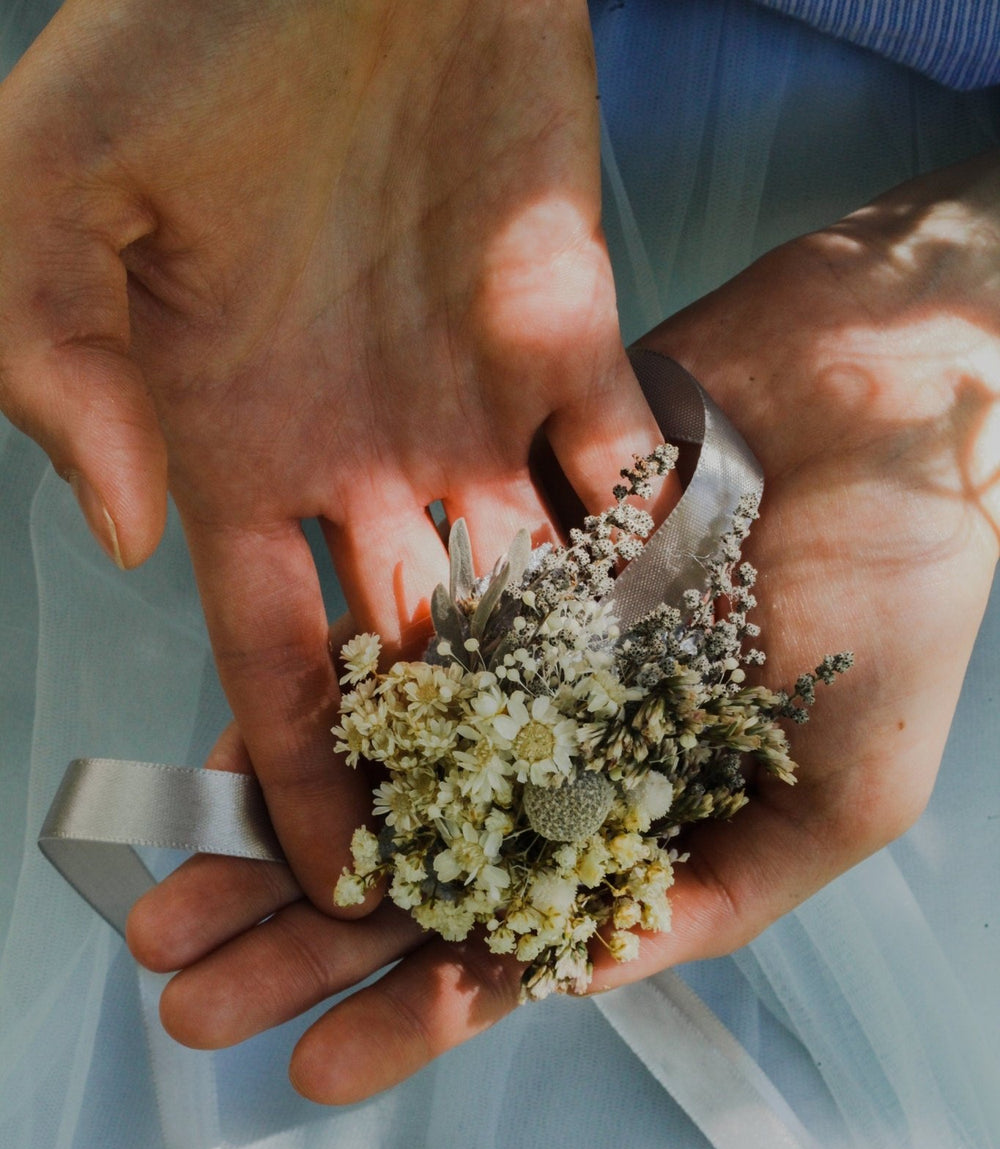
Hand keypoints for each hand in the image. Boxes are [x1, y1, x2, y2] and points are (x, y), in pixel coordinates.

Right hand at [0, 0, 659, 909]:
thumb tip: (118, 530)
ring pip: (519, 588)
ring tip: (604, 795)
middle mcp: (355, 454)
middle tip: (488, 874)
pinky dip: (649, 547)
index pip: (270, 657)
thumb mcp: (57, 195)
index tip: (336, 879)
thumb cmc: (186, 36)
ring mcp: (467, 403)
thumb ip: (55, 364)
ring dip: (554, 689)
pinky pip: (618, 469)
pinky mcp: (567, 334)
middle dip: (437, 768)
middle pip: (404, 657)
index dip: (299, 772)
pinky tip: (682, 640)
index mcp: (237, 448)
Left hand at [127, 153, 999, 1101]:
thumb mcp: (843, 798)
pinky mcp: (484, 581)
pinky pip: (378, 654)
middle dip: (299, 948)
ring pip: (371, 779)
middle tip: (191, 1007)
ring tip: (168, 910)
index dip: (414, 1014)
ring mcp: (514, 676)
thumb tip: (573, 978)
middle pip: (409, 875)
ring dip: (268, 846)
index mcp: (635, 835)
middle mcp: (557, 765)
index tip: (315, 1069)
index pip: (511, 945)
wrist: (884, 409)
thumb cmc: (905, 609)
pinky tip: (228, 767)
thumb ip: (717, 896)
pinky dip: (306, 712)